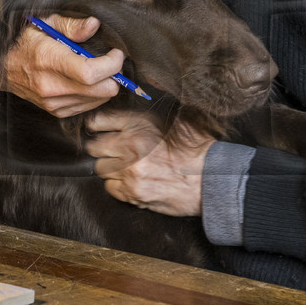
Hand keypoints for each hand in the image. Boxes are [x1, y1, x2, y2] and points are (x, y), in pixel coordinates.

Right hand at [5, 15, 124, 117]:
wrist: (1, 68)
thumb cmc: (23, 41)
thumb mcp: (44, 22)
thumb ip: (71, 25)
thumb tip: (94, 25)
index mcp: (48, 60)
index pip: (90, 72)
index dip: (112, 64)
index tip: (116, 53)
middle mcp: (51, 86)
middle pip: (102, 90)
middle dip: (114, 75)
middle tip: (110, 60)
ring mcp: (53, 102)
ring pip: (100, 100)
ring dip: (106, 85)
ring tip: (97, 69)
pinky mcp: (56, 111)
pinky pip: (89, 107)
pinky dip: (95, 94)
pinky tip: (87, 81)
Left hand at [84, 110, 213, 216]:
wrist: (211, 180)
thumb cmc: (197, 151)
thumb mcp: (177, 122)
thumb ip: (151, 118)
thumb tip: (135, 110)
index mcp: (140, 126)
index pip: (99, 121)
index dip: (97, 125)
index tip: (97, 128)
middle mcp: (130, 148)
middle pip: (94, 147)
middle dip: (101, 148)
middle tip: (111, 150)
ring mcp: (129, 173)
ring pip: (100, 169)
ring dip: (110, 168)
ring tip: (126, 167)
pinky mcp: (132, 193)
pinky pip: (110, 188)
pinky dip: (117, 185)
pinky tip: (131, 181)